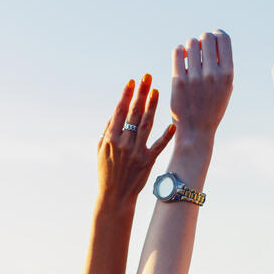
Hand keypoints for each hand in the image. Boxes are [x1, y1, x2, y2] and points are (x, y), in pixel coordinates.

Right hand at [97, 74, 176, 207]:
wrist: (114, 196)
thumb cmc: (106, 171)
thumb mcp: (101, 150)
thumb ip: (108, 131)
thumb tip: (116, 111)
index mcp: (110, 138)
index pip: (119, 111)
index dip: (126, 95)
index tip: (132, 81)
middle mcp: (123, 143)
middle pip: (133, 113)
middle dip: (140, 93)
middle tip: (147, 77)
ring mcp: (136, 152)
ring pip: (146, 125)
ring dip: (152, 107)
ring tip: (157, 91)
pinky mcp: (147, 162)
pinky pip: (158, 146)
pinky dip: (165, 136)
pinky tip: (172, 124)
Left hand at [169, 30, 233, 139]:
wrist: (196, 132)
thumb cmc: (212, 108)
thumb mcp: (226, 88)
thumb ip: (223, 66)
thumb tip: (214, 40)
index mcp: (228, 74)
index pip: (223, 38)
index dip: (216, 35)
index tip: (212, 42)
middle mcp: (213, 74)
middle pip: (206, 37)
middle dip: (202, 40)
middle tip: (200, 51)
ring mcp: (195, 78)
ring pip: (191, 43)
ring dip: (190, 47)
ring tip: (190, 58)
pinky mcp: (179, 81)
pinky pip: (178, 52)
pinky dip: (179, 52)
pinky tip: (181, 59)